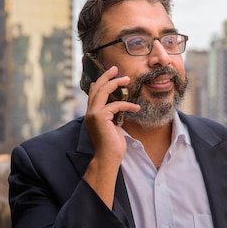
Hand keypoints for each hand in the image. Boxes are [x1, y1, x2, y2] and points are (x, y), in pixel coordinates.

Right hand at [83, 65, 139, 207]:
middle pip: (96, 88)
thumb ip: (113, 115)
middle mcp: (90, 112)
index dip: (100, 82)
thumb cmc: (112, 146)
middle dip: (107, 77)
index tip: (109, 75)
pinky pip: (115, 105)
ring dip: (115, 83)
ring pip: (102, 91)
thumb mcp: (113, 126)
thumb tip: (119, 107)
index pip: (93, 93)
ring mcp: (93, 114)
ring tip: (126, 79)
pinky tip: (136, 108)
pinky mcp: (100, 117)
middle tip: (116, 69)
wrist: (108, 158)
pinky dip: (127, 105)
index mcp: (92, 114)